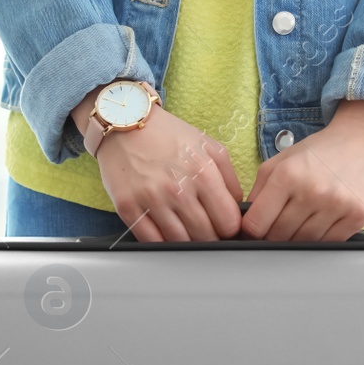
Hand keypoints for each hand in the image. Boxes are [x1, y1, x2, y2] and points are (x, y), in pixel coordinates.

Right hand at [78, 94, 243, 240]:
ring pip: (180, 242)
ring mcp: (151, 200)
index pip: (228, 221)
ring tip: (186, 228)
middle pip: (206, 236)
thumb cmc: (168, 135)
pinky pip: (152, 241)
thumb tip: (237, 208)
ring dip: (187, 240)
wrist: (126, 122)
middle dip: (210, 235)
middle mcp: (178, 188)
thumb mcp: (209, 147)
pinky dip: (162, 241)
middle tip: (206, 228)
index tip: (224, 224)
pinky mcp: (128, 207)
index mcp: (203, 172)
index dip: (230, 226)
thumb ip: (230, 178)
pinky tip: (166, 231)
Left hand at [241, 99, 363, 240]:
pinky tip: (322, 223)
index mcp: (287, 175)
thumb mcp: (281, 161)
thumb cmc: (320, 153)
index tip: (257, 230)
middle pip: (279, 236)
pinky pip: (330, 243)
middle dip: (275, 235)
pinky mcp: (358, 216)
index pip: (257, 223)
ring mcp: (337, 205)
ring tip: (302, 222)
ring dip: (299, 238)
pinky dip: (322, 239)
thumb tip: (245, 223)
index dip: (252, 231)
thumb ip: (259, 191)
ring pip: (304, 242)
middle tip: (280, 227)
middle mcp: (312, 190)